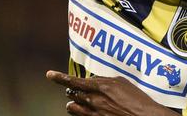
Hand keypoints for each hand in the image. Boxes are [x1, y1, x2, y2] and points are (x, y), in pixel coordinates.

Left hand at [46, 70, 175, 115]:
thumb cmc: (137, 100)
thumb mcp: (122, 83)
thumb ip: (105, 80)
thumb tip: (95, 80)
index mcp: (100, 87)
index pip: (73, 81)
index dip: (59, 78)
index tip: (49, 75)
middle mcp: (93, 101)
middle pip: (71, 94)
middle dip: (72, 90)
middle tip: (78, 89)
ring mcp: (93, 114)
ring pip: (72, 108)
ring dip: (74, 103)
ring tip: (81, 101)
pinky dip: (82, 113)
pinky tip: (90, 110)